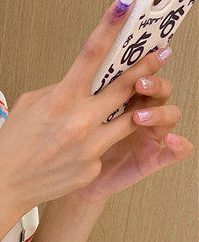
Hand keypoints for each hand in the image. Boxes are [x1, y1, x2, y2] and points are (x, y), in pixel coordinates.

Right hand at [0, 0, 190, 215]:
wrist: (6, 188)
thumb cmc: (13, 148)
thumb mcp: (28, 106)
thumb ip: (57, 90)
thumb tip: (79, 82)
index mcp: (61, 100)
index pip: (91, 54)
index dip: (111, 25)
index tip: (126, 5)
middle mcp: (79, 121)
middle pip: (125, 85)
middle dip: (146, 66)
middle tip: (160, 55)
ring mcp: (90, 146)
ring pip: (130, 119)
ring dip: (138, 106)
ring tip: (142, 99)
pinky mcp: (93, 168)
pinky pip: (106, 148)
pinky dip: (99, 144)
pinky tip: (82, 149)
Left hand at [73, 62, 193, 203]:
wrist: (62, 182)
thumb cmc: (62, 150)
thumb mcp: (63, 120)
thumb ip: (70, 98)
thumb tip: (71, 76)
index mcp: (117, 99)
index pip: (134, 74)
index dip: (138, 62)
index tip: (133, 59)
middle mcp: (137, 113)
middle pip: (157, 89)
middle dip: (151, 83)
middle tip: (138, 83)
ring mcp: (146, 136)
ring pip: (170, 114)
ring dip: (160, 112)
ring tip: (139, 117)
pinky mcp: (150, 160)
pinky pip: (174, 153)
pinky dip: (180, 145)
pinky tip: (171, 141)